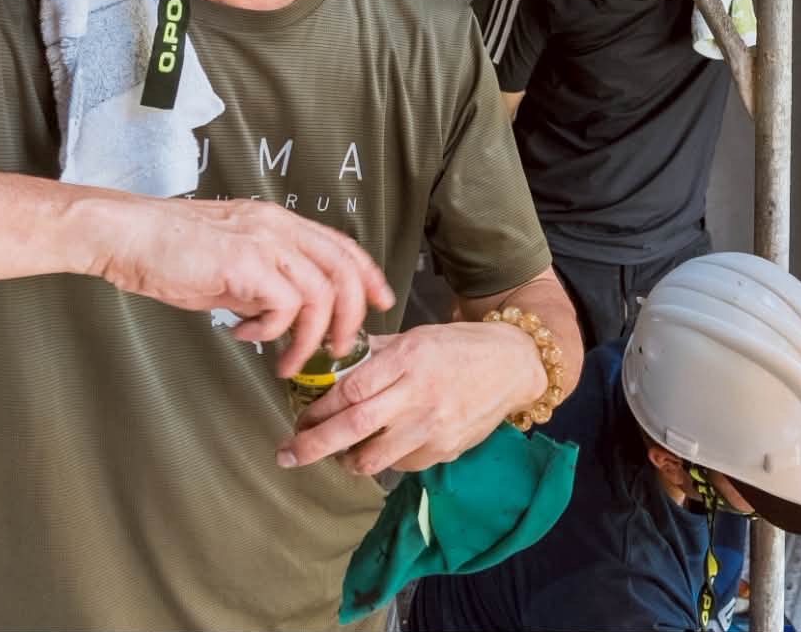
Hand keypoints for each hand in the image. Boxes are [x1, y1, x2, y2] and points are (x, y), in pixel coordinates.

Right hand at [77, 192, 393, 377]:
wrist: (125, 235)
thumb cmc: (167, 249)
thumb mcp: (229, 261)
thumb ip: (261, 280)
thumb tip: (282, 314)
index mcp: (278, 222)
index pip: (342, 246)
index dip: (368, 276)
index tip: (380, 303)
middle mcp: (278, 226)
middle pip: (344, 270)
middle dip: (350, 317)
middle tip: (338, 349)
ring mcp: (264, 241)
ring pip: (321, 293)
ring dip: (309, 337)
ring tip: (288, 360)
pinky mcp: (245, 262)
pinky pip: (285, 306)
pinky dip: (272, 331)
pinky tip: (245, 335)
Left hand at [279, 321, 544, 473]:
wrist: (513, 363)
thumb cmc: (459, 346)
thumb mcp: (417, 336)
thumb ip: (376, 352)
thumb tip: (330, 360)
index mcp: (408, 358)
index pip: (348, 389)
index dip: (316, 408)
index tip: (299, 417)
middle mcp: (419, 393)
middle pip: (351, 427)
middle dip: (311, 445)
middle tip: (286, 454)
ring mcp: (433, 426)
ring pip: (372, 458)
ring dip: (345, 460)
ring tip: (338, 453)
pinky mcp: (445, 449)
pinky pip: (400, 465)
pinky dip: (384, 460)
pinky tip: (384, 447)